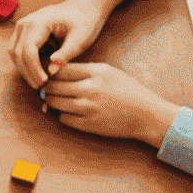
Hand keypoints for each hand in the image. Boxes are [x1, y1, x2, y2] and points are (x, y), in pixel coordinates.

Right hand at [10, 0, 109, 89]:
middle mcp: (25, 23)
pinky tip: (39, 69)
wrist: (83, 6)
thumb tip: (51, 72)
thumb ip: (66, 54)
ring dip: (24, 69)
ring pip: (13, 53)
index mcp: (39, 22)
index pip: (28, 50)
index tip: (44, 82)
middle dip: (27, 72)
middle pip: (17, 53)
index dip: (34, 69)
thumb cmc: (85, 20)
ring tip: (38, 80)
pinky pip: (17, 50)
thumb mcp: (81, 38)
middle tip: (39, 86)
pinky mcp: (23, 32)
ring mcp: (22, 26)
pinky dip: (26, 62)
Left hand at [43, 61, 180, 146]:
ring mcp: (88, 107)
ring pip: (53, 102)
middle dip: (46, 87)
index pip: (61, 69)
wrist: (146, 115)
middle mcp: (90, 88)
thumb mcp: (110, 73)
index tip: (47, 75)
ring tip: (53, 99)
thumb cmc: (128, 91)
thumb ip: (85, 70)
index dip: (50, 72)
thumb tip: (56, 72)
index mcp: (97, 72)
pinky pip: (62, 118)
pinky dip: (61, 114)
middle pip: (53, 86)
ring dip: (50, 101)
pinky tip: (66, 111)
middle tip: (45, 88)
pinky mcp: (87, 124)